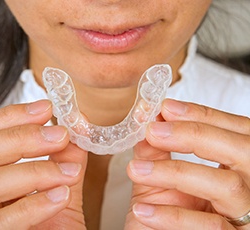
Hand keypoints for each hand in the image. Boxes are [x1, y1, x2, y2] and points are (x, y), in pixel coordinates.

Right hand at [0, 100, 86, 229]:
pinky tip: (60, 197)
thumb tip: (78, 131)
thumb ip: (63, 162)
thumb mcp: (56, 192)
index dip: (8, 117)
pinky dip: (31, 205)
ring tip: (70, 171)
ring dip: (31, 171)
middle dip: (18, 137)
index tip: (46, 108)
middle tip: (59, 133)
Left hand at [126, 99, 249, 229]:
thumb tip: (145, 123)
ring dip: (176, 172)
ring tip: (137, 169)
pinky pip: (211, 226)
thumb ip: (157, 153)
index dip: (204, 115)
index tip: (166, 108)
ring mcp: (247, 216)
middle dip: (195, 134)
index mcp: (238, 168)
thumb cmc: (168, 213)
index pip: (236, 131)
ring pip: (227, 185)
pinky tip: (143, 209)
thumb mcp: (161, 181)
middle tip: (153, 131)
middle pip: (242, 150)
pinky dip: (173, 216)